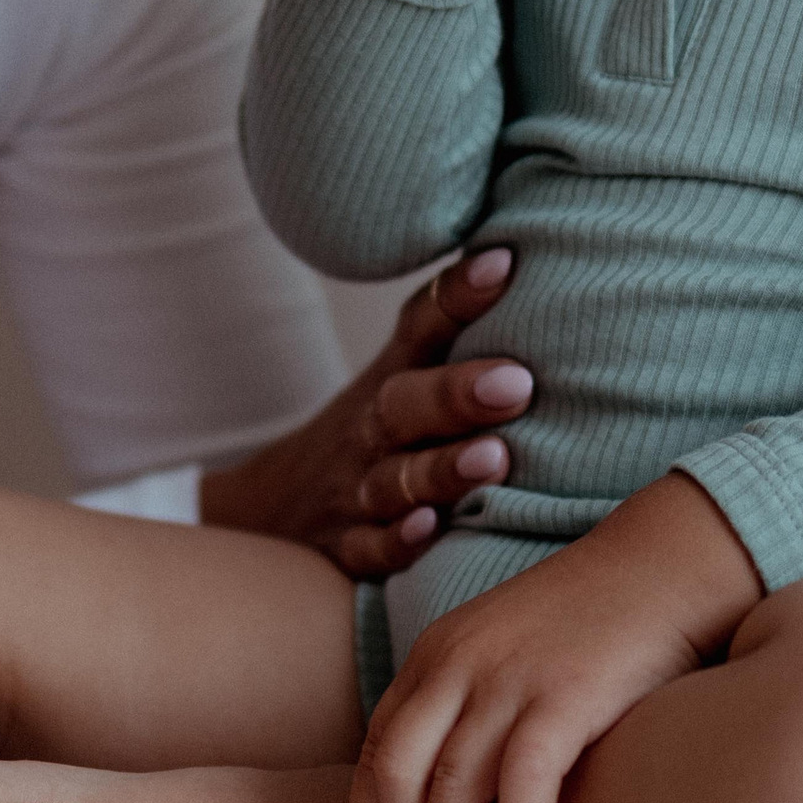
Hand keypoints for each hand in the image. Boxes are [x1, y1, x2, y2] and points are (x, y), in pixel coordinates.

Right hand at [198, 246, 536, 577]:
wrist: (278, 507)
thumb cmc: (381, 429)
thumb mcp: (407, 374)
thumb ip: (459, 325)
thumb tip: (524, 253)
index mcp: (395, 378)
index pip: (423, 327)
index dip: (459, 295)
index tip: (504, 264)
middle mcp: (374, 431)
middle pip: (406, 405)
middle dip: (458, 395)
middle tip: (515, 383)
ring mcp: (358, 491)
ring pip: (395, 480)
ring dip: (443, 470)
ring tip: (494, 458)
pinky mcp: (349, 549)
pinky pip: (372, 549)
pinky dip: (400, 543)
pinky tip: (432, 529)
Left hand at [343, 474, 762, 802]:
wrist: (665, 561)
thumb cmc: (592, 619)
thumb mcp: (505, 646)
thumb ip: (469, 702)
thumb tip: (450, 792)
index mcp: (437, 653)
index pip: (380, 746)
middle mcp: (459, 664)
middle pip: (402, 775)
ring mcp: (510, 678)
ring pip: (452, 788)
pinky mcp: (566, 693)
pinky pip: (522, 776)